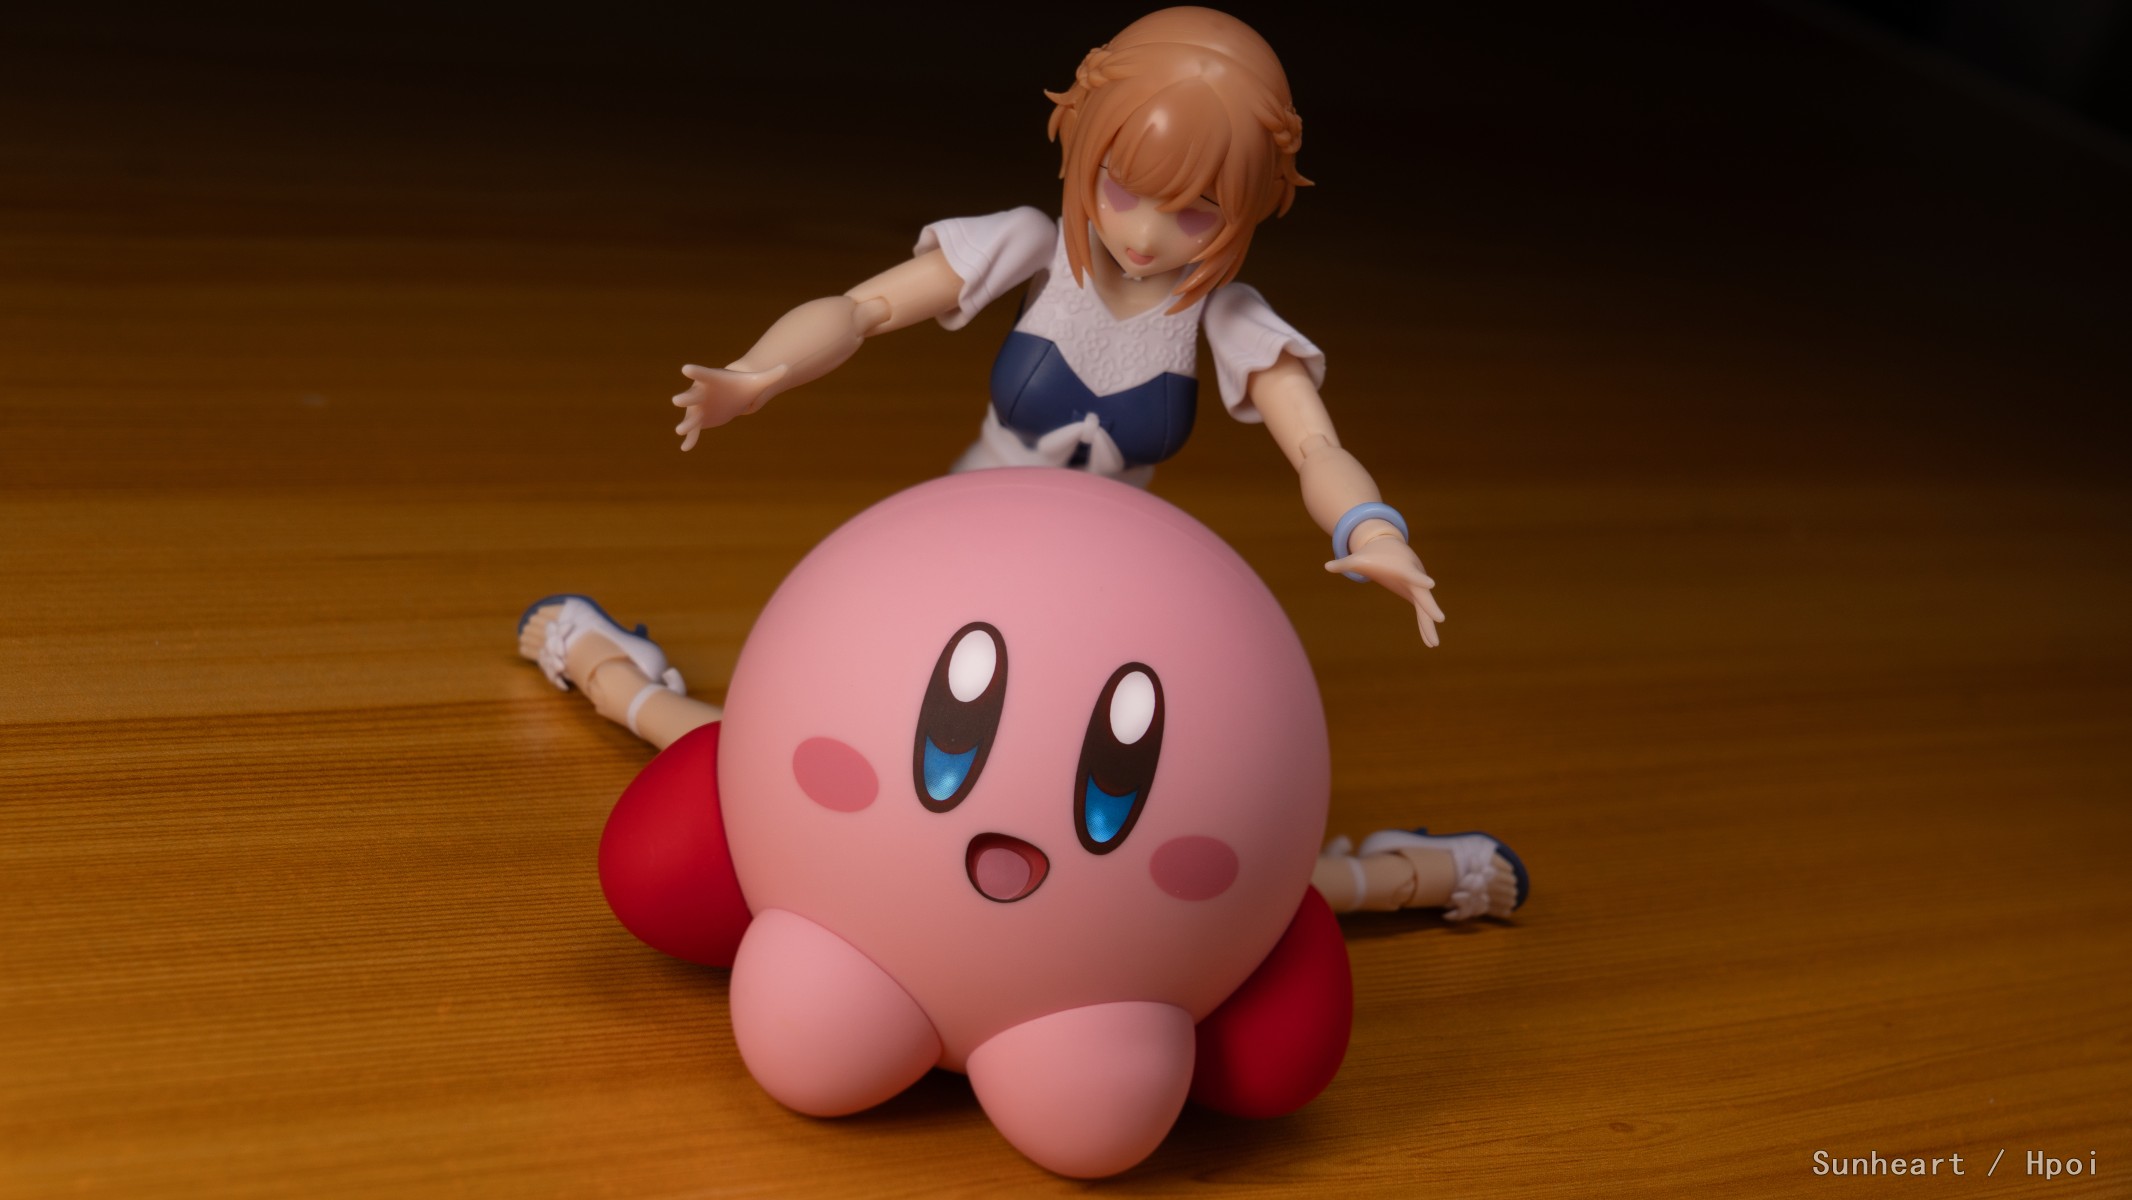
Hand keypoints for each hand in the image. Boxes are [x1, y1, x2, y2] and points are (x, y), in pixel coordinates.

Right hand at [671, 362, 788, 450]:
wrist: (732, 395)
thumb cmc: (742, 385)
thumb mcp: (757, 380)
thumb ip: (771, 375)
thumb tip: (788, 367)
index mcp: (712, 380)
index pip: (703, 374)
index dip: (695, 372)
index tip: (686, 369)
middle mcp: (701, 393)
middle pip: (692, 395)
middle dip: (685, 398)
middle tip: (677, 400)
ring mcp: (698, 408)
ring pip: (691, 416)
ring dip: (686, 423)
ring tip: (681, 431)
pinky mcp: (700, 420)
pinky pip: (694, 431)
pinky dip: (691, 439)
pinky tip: (686, 448)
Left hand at [1326, 534, 1445, 646]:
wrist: (1389, 546)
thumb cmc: (1373, 554)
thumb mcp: (1359, 559)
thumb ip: (1345, 563)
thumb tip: (1327, 566)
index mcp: (1402, 567)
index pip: (1412, 573)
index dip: (1419, 579)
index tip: (1430, 584)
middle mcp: (1414, 576)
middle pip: (1424, 594)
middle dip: (1431, 606)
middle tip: (1439, 619)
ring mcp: (1417, 586)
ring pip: (1426, 606)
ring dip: (1429, 624)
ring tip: (1433, 644)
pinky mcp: (1415, 594)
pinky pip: (1423, 611)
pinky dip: (1425, 625)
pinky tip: (1429, 642)